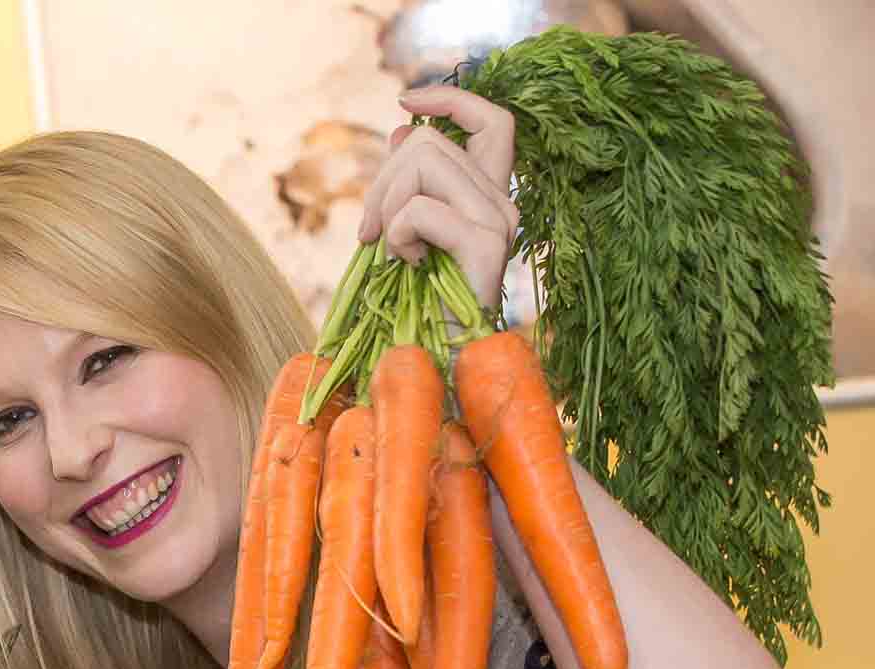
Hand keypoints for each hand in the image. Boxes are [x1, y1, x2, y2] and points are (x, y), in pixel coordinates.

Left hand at [357, 86, 518, 311]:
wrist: (434, 363)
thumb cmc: (415, 306)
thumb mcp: (404, 231)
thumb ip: (409, 182)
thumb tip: (404, 129)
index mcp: (489, 196)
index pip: (492, 121)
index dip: (450, 98)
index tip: (406, 101)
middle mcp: (503, 203)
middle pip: (430, 142)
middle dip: (382, 181)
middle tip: (371, 233)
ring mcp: (499, 222)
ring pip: (424, 163)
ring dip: (387, 207)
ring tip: (393, 251)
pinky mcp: (486, 246)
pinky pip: (418, 210)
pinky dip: (397, 236)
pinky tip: (408, 265)